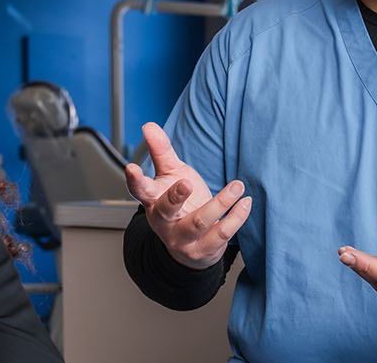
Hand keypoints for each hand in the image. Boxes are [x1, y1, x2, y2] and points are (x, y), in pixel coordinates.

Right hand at [124, 122, 250, 269]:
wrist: (190, 245)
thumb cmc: (180, 203)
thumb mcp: (170, 174)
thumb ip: (161, 151)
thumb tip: (148, 125)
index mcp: (153, 201)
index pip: (139, 190)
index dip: (134, 180)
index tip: (131, 167)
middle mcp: (165, 222)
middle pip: (166, 210)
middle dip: (175, 197)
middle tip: (186, 183)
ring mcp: (183, 238)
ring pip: (199, 223)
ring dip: (220, 203)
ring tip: (237, 186)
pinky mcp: (203, 250)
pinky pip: (221, 234)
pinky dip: (236, 217)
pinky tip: (245, 202)